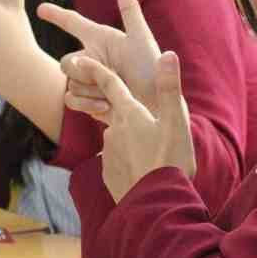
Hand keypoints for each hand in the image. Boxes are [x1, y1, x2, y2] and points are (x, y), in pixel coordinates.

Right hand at [39, 0, 161, 114]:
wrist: (158, 107)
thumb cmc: (152, 71)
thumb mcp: (141, 38)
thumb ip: (130, 9)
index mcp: (101, 40)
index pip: (73, 22)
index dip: (56, 14)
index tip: (40, 9)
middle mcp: (92, 59)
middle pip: (66, 61)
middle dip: (82, 70)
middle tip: (104, 76)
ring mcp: (89, 81)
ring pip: (69, 82)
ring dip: (90, 90)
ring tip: (113, 93)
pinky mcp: (88, 102)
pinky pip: (71, 100)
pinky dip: (86, 104)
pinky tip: (107, 106)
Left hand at [73, 52, 195, 201]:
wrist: (155, 205)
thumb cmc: (169, 161)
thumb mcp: (176, 122)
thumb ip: (168, 88)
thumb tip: (167, 53)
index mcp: (129, 114)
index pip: (110, 84)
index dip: (96, 70)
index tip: (81, 60)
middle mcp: (113, 130)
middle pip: (117, 115)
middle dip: (127, 114)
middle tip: (149, 126)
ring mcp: (108, 153)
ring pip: (120, 140)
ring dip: (133, 143)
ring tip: (154, 154)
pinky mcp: (108, 173)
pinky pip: (118, 162)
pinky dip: (129, 162)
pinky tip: (142, 171)